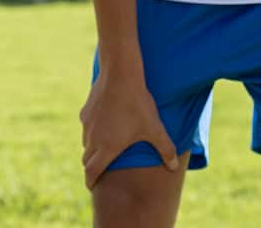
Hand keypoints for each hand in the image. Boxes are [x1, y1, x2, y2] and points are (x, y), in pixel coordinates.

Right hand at [79, 71, 177, 188]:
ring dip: (92, 149)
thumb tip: (174, 166)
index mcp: (107, 148)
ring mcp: (87, 124)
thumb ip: (165, 149)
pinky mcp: (85, 111)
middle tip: (99, 170)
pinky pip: (86, 127)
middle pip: (86, 159)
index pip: (92, 172)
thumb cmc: (138, 104)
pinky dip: (92, 131)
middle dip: (92, 167)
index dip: (91, 181)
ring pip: (85, 143)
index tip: (92, 187)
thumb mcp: (154, 128)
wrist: (120, 75)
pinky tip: (104, 124)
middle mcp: (93, 138)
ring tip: (103, 148)